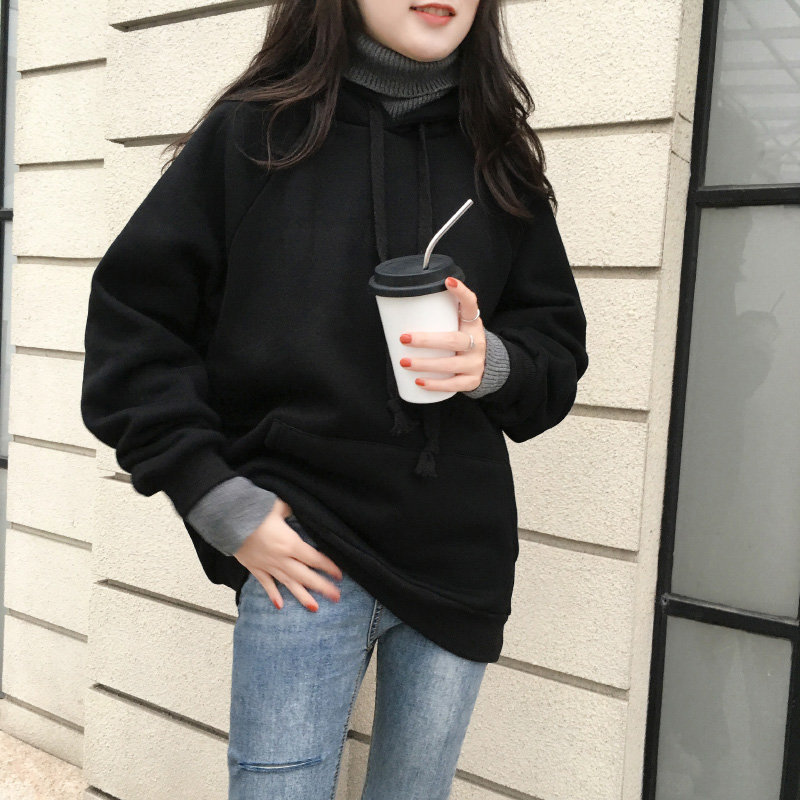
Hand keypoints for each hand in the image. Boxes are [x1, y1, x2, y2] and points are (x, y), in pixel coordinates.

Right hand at [233, 497, 342, 611]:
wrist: (227, 520)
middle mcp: (281, 558)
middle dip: (322, 587)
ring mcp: (267, 565)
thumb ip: (290, 511)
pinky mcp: (254, 568)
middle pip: (305, 576)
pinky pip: (266, 584)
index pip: (314, 558)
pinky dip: (273, 594)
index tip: (339, 575)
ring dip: (302, 596)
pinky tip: (280, 605)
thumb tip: (296, 510)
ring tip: (315, 608)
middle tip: (336, 597)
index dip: (328, 567)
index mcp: (290, 543)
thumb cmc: (253, 510)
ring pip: (289, 583)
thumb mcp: (278, 506)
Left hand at [397, 276, 484, 392]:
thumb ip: (440, 317)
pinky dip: (435, 384)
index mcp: (472, 324)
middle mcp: (477, 342)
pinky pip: (453, 385)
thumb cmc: (461, 342)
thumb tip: (401, 308)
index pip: (470, 304)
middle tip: (404, 338)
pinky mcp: (472, 381)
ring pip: (450, 364)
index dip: (461, 292)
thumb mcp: (458, 326)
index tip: (448, 281)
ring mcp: (476, 363)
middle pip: (453, 340)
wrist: (486, 366)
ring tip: (404, 362)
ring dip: (425, 364)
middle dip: (426, 340)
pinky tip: (419, 382)